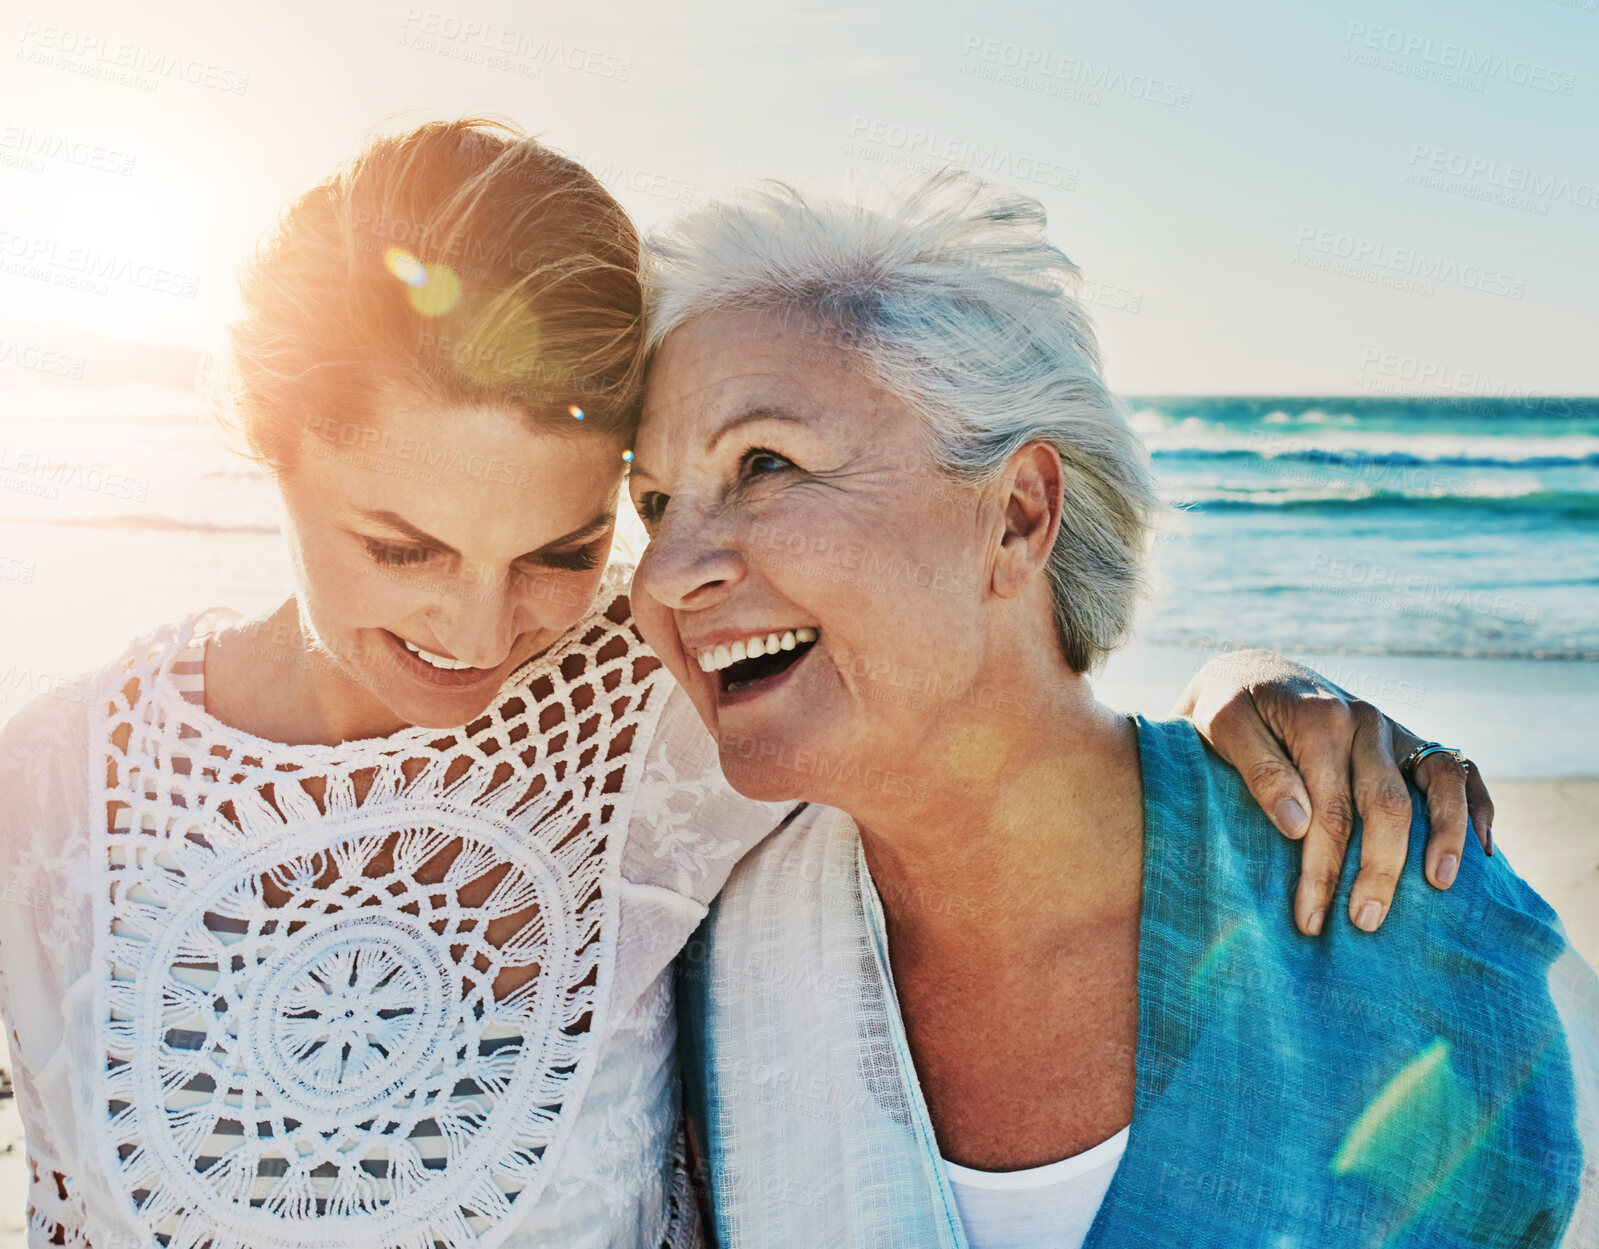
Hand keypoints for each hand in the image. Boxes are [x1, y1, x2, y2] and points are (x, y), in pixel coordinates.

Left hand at [1173, 650, 1493, 936]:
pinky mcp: (1409, 739)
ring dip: (1445, 837)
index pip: (1330, 809)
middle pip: (1386, 805)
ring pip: (1439, 782)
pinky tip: (1482, 852)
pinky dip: (1478, 806)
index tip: (1310, 919)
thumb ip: (1260, 771)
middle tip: (1364, 923)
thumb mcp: (1222, 726)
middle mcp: (1365, 721)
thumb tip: (1300, 824)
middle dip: (1379, 871)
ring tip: (1439, 886)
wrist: (1252, 673)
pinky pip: (1458, 769)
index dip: (1322, 869)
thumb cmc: (1229, 707)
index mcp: (1321, 719)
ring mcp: (1393, 729)